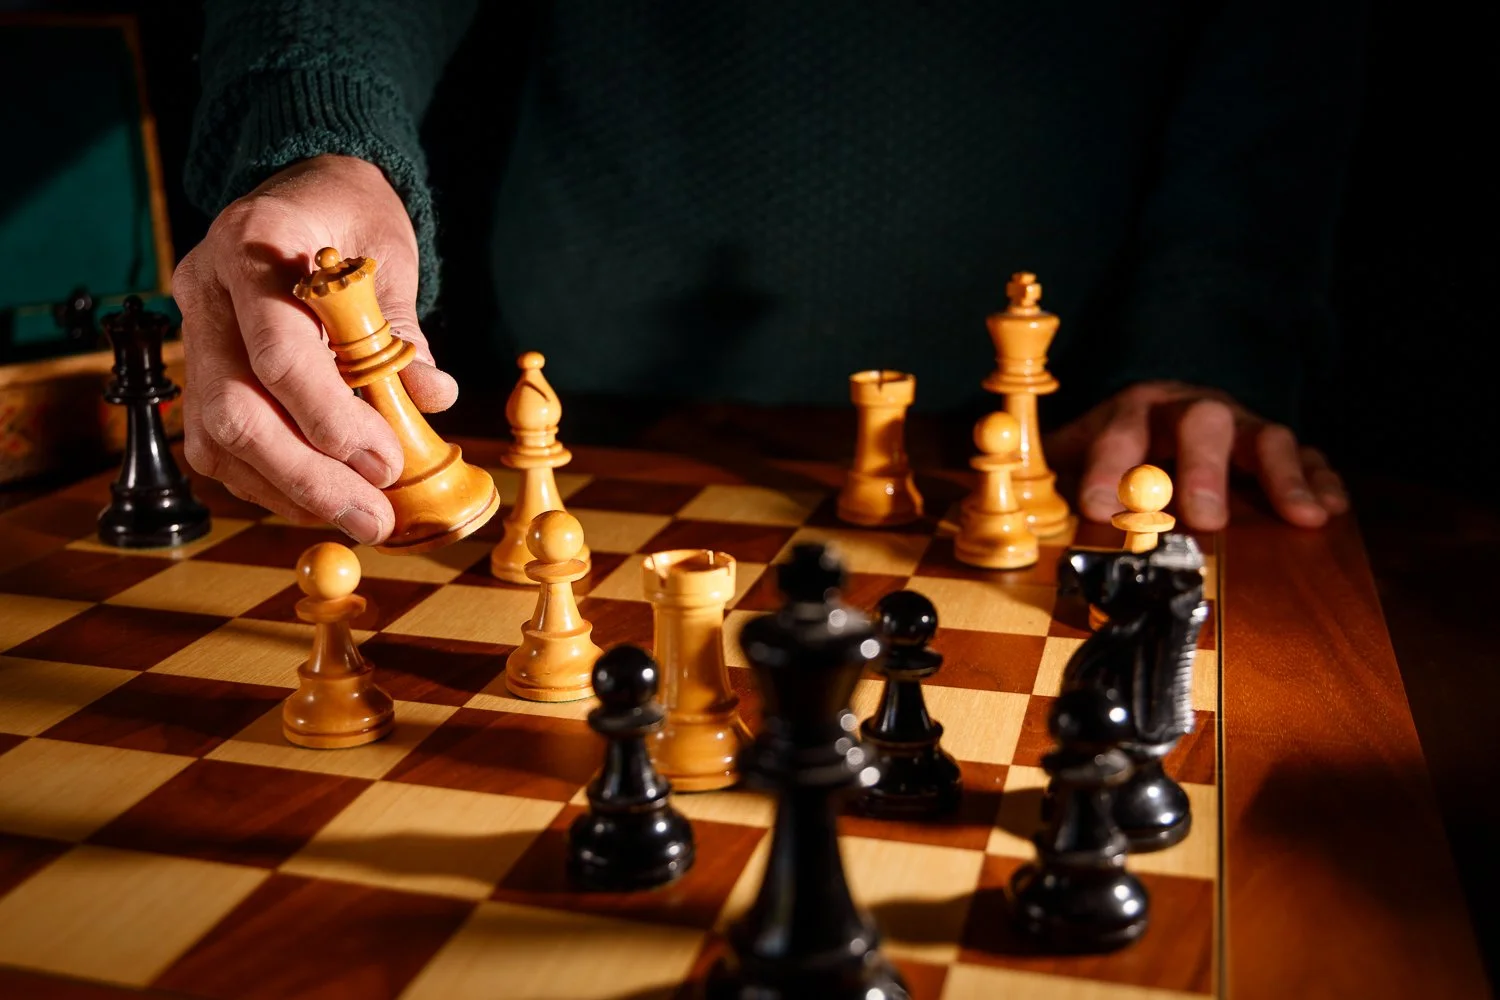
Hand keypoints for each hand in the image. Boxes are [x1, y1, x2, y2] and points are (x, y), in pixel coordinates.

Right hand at [172, 155, 456, 544]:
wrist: (302, 193)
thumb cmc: (350, 220)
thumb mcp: (388, 253)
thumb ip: (401, 329)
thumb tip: (431, 397)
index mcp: (255, 244)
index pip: (279, 352)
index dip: (332, 419)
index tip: (386, 462)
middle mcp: (206, 289)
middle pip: (235, 411)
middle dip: (309, 478)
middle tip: (375, 517)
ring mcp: (195, 332)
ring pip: (218, 440)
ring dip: (290, 492)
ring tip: (359, 516)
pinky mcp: (200, 370)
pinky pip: (219, 447)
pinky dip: (272, 483)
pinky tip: (322, 497)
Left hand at [1046, 381, 1348, 531]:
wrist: (1157, 416)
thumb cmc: (1111, 451)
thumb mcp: (1072, 458)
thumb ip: (1048, 481)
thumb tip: (1008, 510)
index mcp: (1130, 413)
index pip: (1118, 433)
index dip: (1108, 468)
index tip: (1098, 509)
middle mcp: (1187, 412)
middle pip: (1201, 423)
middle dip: (1203, 470)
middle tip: (1205, 519)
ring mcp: (1237, 427)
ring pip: (1264, 437)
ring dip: (1282, 477)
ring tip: (1302, 518)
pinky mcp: (1274, 450)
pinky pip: (1306, 456)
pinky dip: (1319, 481)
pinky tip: (1330, 511)